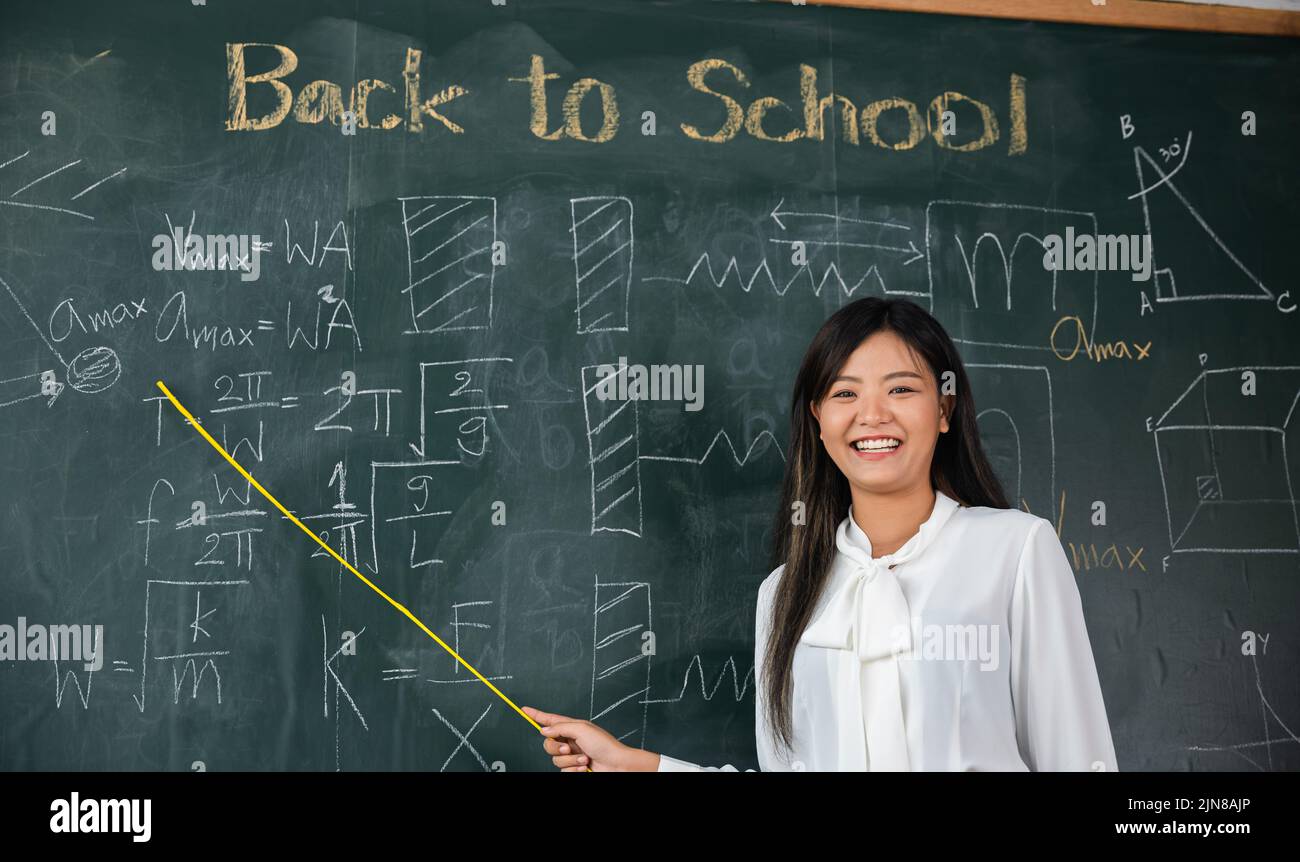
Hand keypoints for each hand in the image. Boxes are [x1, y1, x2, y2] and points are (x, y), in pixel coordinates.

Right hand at [522, 706, 658, 771]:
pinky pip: (562, 771)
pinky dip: (573, 770)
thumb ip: (560, 727)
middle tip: (568, 749)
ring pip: (555, 760)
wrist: (616, 765)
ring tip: (584, 759)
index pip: (549, 719)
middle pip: (548, 743)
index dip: (536, 714)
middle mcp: (570, 740)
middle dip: (556, 748)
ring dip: (569, 761)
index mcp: (572, 727)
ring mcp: (572, 756)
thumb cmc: (604, 745)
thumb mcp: (581, 729)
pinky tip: (584, 768)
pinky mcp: (574, 769)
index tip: (523, 709)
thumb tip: (544, 730)